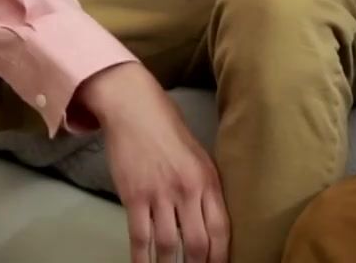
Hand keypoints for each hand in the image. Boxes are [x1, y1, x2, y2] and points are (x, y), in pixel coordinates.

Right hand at [78, 62, 229, 262]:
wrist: (134, 108)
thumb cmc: (168, 130)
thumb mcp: (198, 156)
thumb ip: (205, 188)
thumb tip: (209, 223)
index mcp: (208, 180)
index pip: (221, 230)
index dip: (220, 257)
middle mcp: (188, 190)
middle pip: (198, 244)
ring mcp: (160, 194)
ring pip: (169, 245)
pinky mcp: (134, 196)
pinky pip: (140, 237)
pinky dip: (142, 258)